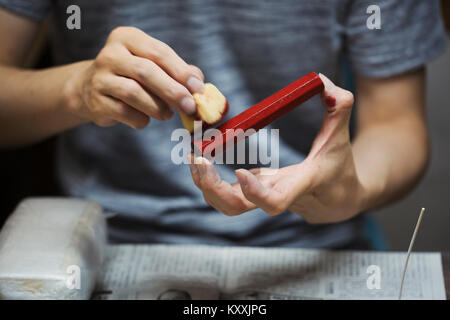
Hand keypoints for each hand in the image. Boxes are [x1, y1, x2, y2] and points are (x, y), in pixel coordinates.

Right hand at [65, 26, 204, 128]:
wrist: (91, 90)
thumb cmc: (132, 76)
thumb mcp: (153, 66)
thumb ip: (177, 72)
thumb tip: (199, 85)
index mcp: (127, 38)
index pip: (158, 52)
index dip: (181, 71)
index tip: (198, 88)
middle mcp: (110, 54)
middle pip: (146, 71)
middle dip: (172, 91)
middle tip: (190, 107)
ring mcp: (100, 77)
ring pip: (133, 93)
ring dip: (157, 108)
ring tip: (167, 114)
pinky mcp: (96, 101)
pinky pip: (125, 112)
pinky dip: (141, 119)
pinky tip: (146, 119)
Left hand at [189, 74, 367, 223]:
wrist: (336, 200)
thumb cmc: (339, 167)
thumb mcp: (343, 135)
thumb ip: (339, 106)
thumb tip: (321, 80)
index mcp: (299, 185)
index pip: (275, 201)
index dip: (256, 193)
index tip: (241, 172)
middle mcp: (276, 196)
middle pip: (237, 207)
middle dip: (213, 188)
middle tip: (198, 159)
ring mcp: (261, 199)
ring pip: (226, 205)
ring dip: (205, 185)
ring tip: (193, 157)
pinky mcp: (253, 196)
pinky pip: (226, 195)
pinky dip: (209, 182)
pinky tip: (200, 159)